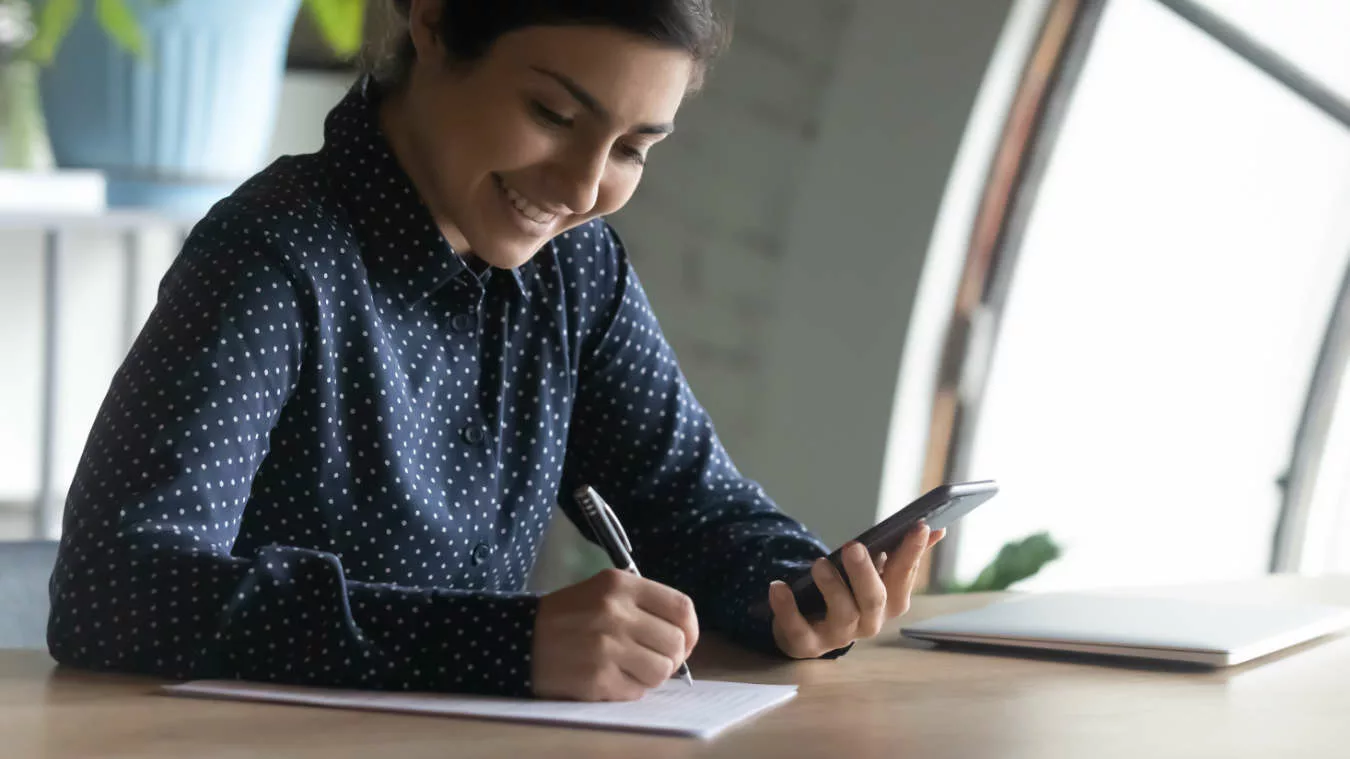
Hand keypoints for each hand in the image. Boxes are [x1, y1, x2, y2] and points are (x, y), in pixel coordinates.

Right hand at [532, 568, 698, 700]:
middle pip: (676, 643)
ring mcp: (607, 646)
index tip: (685, 642)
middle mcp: (616, 612)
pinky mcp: (598, 678)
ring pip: (662, 670)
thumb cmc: (569, 616)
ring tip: (631, 669)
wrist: (519, 639)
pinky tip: (611, 679)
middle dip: (671, 657)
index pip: (681, 607)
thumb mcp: (603, 592)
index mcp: (621, 585)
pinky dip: (630, 689)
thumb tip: (684, 637)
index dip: (691, 630)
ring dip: (652, 676)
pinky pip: (638, 691)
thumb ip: (643, 605)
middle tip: (653, 660)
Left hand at [768, 523, 944, 658]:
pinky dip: (787, 608)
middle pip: (874, 600)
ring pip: (842, 614)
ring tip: (819, 563)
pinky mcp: (806, 643)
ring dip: (831, 587)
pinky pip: (797, 629)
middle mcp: (869, 622)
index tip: (919, 526)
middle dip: (865, 573)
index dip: (912, 553)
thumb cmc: (847, 594)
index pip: (904, 577)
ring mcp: (838, 635)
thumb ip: (901, 554)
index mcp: (889, 603)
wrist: (809, 629)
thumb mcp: (873, 574)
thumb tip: (936, 528)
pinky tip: (778, 587)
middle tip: (854, 546)